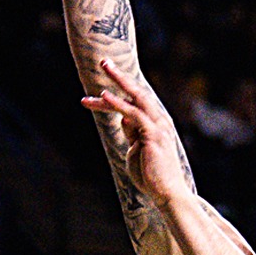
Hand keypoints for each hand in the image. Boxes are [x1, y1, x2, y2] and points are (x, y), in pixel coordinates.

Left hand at [80, 59, 194, 209]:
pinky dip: (118, 103)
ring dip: (119, 80)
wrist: (167, 193)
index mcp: (155, 123)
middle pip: (137, 92)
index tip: (88, 99)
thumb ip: (132, 132)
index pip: (131, 104)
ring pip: (136, 96)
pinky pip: (134, 114)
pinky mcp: (153, 134)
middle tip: (103, 61)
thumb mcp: (136, 150)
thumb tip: (123, 118)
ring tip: (104, 66)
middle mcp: (159, 119)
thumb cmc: (152, 175)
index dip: (109, 99)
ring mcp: (158, 125)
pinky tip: (104, 95)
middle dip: (119, 76)